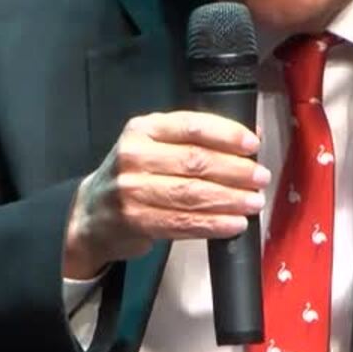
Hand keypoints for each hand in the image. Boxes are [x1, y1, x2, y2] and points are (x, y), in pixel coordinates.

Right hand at [62, 111, 271, 277]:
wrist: (92, 214)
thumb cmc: (134, 176)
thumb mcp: (155, 146)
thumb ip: (195, 140)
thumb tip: (251, 136)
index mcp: (143, 129)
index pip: (191, 126)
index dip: (226, 134)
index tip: (253, 144)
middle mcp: (135, 155)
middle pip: (195, 161)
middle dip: (235, 171)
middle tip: (260, 178)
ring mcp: (132, 190)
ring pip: (192, 194)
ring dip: (230, 200)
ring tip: (254, 202)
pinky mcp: (137, 220)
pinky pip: (184, 222)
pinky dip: (214, 225)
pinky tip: (234, 224)